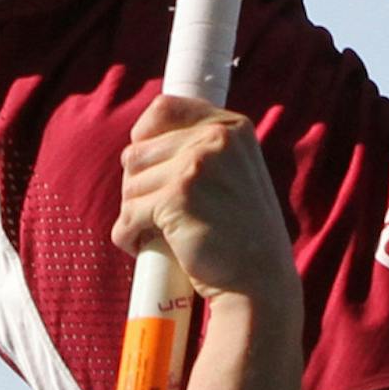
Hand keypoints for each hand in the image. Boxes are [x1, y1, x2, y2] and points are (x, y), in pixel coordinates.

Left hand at [114, 94, 299, 312]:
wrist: (260, 282)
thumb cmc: (243, 234)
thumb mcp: (237, 173)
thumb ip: (203, 150)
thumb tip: (137, 142)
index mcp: (231, 127)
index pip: (164, 107)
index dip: (145, 137)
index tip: (150, 165)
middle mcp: (215, 138)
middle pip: (138, 151)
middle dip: (139, 187)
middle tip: (157, 215)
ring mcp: (197, 165)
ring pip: (129, 183)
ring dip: (133, 212)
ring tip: (155, 232)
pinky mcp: (177, 197)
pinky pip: (128, 214)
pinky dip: (128, 235)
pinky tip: (141, 246)